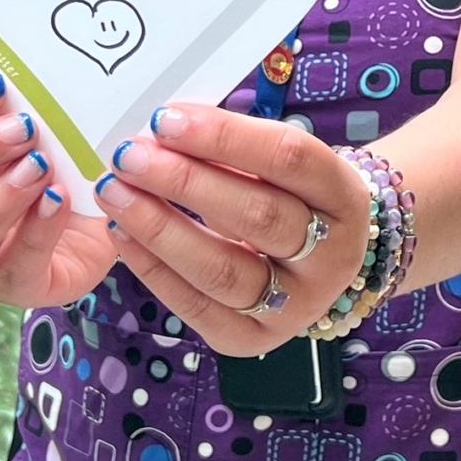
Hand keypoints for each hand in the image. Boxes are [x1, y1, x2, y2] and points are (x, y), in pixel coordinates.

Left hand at [95, 104, 372, 355]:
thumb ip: (233, 146)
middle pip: (256, 216)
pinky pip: (198, 307)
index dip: (225, 136)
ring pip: (223, 270)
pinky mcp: (254, 340)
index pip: (288, 158)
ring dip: (159, 228)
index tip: (166, 119)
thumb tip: (160, 130)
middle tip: (129, 156)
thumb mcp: (281, 163)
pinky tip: (121, 234)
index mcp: (345, 197)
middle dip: (184, 181)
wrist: (318, 262)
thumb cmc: (288, 195)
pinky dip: (152, 269)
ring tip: (114, 193)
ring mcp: (296, 307)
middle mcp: (332, 258)